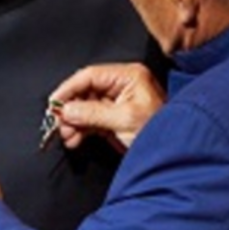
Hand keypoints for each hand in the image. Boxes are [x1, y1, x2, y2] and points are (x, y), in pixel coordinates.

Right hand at [49, 63, 166, 150]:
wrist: (173, 154)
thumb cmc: (161, 132)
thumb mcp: (124, 120)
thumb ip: (92, 113)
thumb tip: (67, 110)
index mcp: (129, 77)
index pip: (90, 75)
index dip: (69, 88)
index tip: (54, 102)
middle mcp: (122, 86)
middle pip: (85, 91)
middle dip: (70, 109)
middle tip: (59, 123)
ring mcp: (117, 103)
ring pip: (84, 107)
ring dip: (73, 122)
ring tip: (67, 135)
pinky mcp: (114, 120)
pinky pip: (90, 120)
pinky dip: (80, 130)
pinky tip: (74, 139)